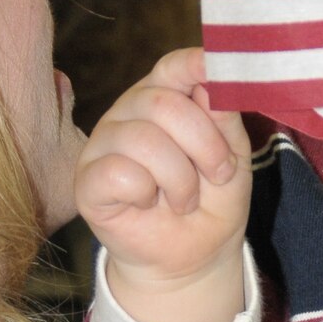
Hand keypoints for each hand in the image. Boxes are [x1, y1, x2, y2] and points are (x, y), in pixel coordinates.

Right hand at [76, 48, 250, 321]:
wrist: (194, 257)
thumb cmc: (212, 200)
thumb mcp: (234, 157)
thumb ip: (224, 119)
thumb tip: (214, 83)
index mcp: (166, 95)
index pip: (175, 66)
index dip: (196, 64)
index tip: (217, 68)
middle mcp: (130, 110)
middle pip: (164, 103)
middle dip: (205, 144)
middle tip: (218, 174)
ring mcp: (104, 142)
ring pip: (144, 140)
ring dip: (180, 178)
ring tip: (184, 199)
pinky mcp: (88, 180)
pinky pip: (119, 172)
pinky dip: (145, 192)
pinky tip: (148, 203)